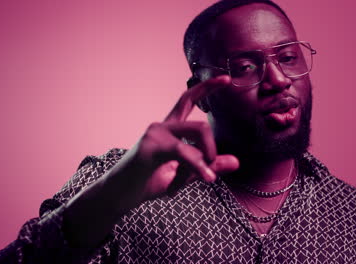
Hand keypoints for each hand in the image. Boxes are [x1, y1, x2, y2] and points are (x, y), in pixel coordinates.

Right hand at [63, 75, 239, 247]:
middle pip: (202, 124)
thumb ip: (207, 165)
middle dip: (212, 149)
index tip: (227, 79)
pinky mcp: (150, 146)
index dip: (207, 87)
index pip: (188, 99)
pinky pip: (184, 151)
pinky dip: (199, 167)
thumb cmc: (147, 183)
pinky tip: (207, 179)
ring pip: (199, 131)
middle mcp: (162, 126)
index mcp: (169, 129)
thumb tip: (237, 161)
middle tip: (208, 174)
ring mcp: (155, 134)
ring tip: (194, 181)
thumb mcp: (184, 175)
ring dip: (204, 161)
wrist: (118, 196)